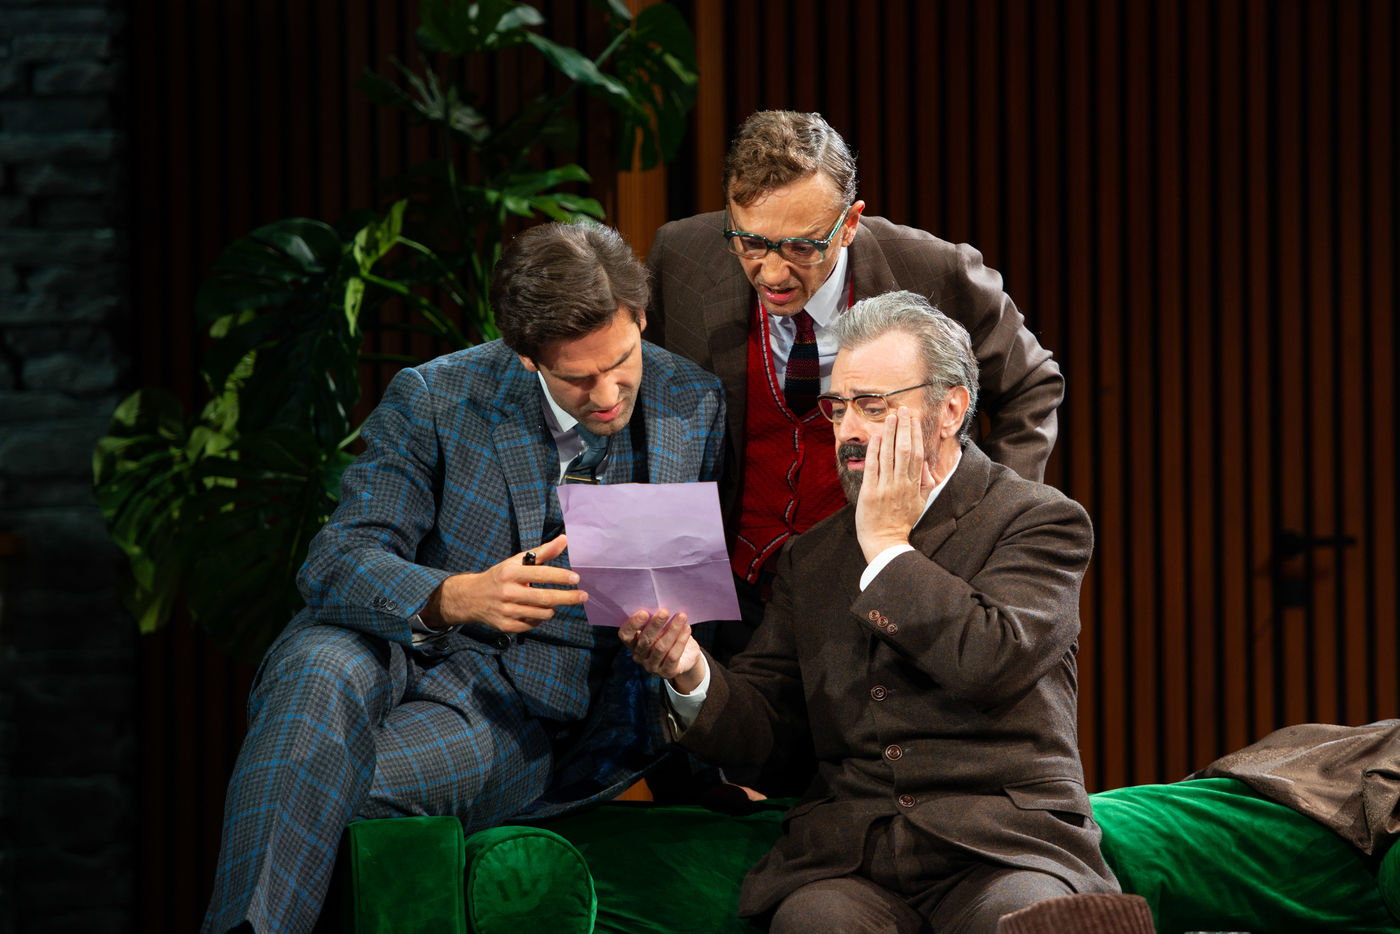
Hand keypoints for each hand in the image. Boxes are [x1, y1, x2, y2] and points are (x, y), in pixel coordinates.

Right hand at [421, 534, 585, 632]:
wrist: (471, 597)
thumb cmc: (500, 576)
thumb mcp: (517, 561)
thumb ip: (542, 552)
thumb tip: (564, 539)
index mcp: (510, 573)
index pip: (539, 574)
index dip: (559, 576)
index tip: (576, 578)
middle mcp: (507, 592)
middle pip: (544, 598)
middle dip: (567, 597)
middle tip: (583, 596)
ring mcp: (506, 611)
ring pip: (541, 613)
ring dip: (552, 608)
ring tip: (553, 602)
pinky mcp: (505, 626)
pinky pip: (533, 624)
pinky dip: (540, 618)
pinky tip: (537, 611)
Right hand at [618, 608, 705, 692]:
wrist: (686, 656)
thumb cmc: (668, 635)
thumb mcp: (660, 627)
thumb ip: (655, 619)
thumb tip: (660, 604)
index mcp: (632, 643)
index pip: (625, 635)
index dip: (632, 624)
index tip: (643, 612)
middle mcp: (639, 656)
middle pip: (645, 641)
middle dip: (655, 625)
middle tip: (665, 611)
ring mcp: (652, 666)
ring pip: (661, 648)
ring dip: (672, 630)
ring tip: (681, 616)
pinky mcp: (667, 672)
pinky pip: (673, 656)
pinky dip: (681, 641)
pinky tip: (687, 628)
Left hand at [854, 406, 934, 561]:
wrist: (885, 542)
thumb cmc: (902, 522)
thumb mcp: (920, 503)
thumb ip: (925, 483)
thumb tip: (926, 465)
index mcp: (914, 485)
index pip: (917, 454)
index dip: (916, 434)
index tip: (914, 419)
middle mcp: (901, 484)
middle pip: (905, 449)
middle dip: (904, 427)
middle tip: (902, 409)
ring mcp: (885, 487)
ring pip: (889, 454)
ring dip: (890, 433)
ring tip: (889, 417)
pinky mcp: (870, 492)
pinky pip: (873, 467)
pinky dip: (875, 451)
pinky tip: (876, 437)